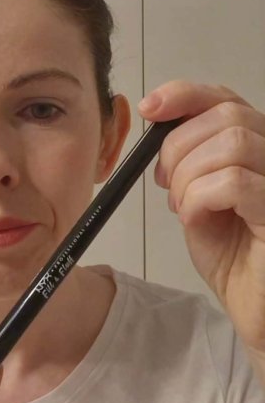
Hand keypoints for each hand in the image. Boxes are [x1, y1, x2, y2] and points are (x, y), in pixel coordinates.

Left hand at [138, 81, 264, 351]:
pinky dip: (200, 197)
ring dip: (188, 176)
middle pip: (226, 114)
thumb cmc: (232, 256)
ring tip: (183, 208)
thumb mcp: (199, 198)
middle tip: (165, 183)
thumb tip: (160, 125)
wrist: (257, 308)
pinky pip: (235, 182)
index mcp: (258, 147)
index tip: (149, 107)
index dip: (185, 94)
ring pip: (231, 143)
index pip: (226, 98)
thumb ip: (189, 161)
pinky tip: (194, 219)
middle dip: (178, 146)